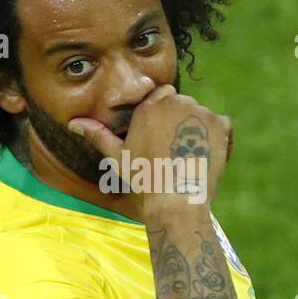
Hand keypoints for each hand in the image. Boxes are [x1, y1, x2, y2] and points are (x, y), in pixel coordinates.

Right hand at [69, 85, 233, 212]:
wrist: (176, 202)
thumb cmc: (145, 181)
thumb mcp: (117, 157)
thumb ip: (97, 134)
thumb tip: (73, 123)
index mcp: (149, 106)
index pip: (162, 96)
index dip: (164, 118)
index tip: (165, 140)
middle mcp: (174, 102)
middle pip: (183, 104)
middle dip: (182, 124)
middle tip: (176, 154)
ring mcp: (198, 112)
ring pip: (202, 116)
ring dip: (199, 132)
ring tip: (189, 160)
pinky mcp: (219, 125)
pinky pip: (223, 127)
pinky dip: (220, 141)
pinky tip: (206, 161)